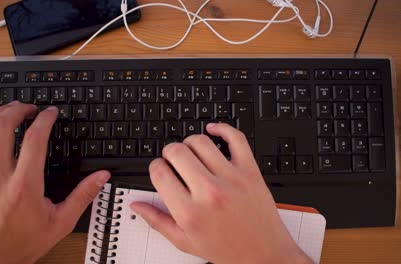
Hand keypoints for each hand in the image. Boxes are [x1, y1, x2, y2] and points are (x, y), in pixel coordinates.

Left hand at [0, 102, 109, 263]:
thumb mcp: (61, 221)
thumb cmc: (24, 243)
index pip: (34, 139)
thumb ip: (83, 196)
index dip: (45, 119)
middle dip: (18, 109)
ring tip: (11, 110)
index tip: (51, 113)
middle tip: (31, 108)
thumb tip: (101, 177)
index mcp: (25, 185)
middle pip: (3, 128)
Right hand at [131, 123, 311, 263]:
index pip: (159, 172)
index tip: (161, 171)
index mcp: (189, 212)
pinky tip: (213, 130)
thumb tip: (137, 205)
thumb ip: (157, 221)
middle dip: (169, 153)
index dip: (156, 168)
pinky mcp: (250, 171)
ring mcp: (231, 179)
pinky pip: (235, 138)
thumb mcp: (185, 242)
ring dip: (190, 142)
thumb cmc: (227, 249)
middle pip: (176, 151)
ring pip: (200, 141)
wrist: (263, 254)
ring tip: (191, 153)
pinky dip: (222, 128)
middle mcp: (209, 192)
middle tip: (174, 161)